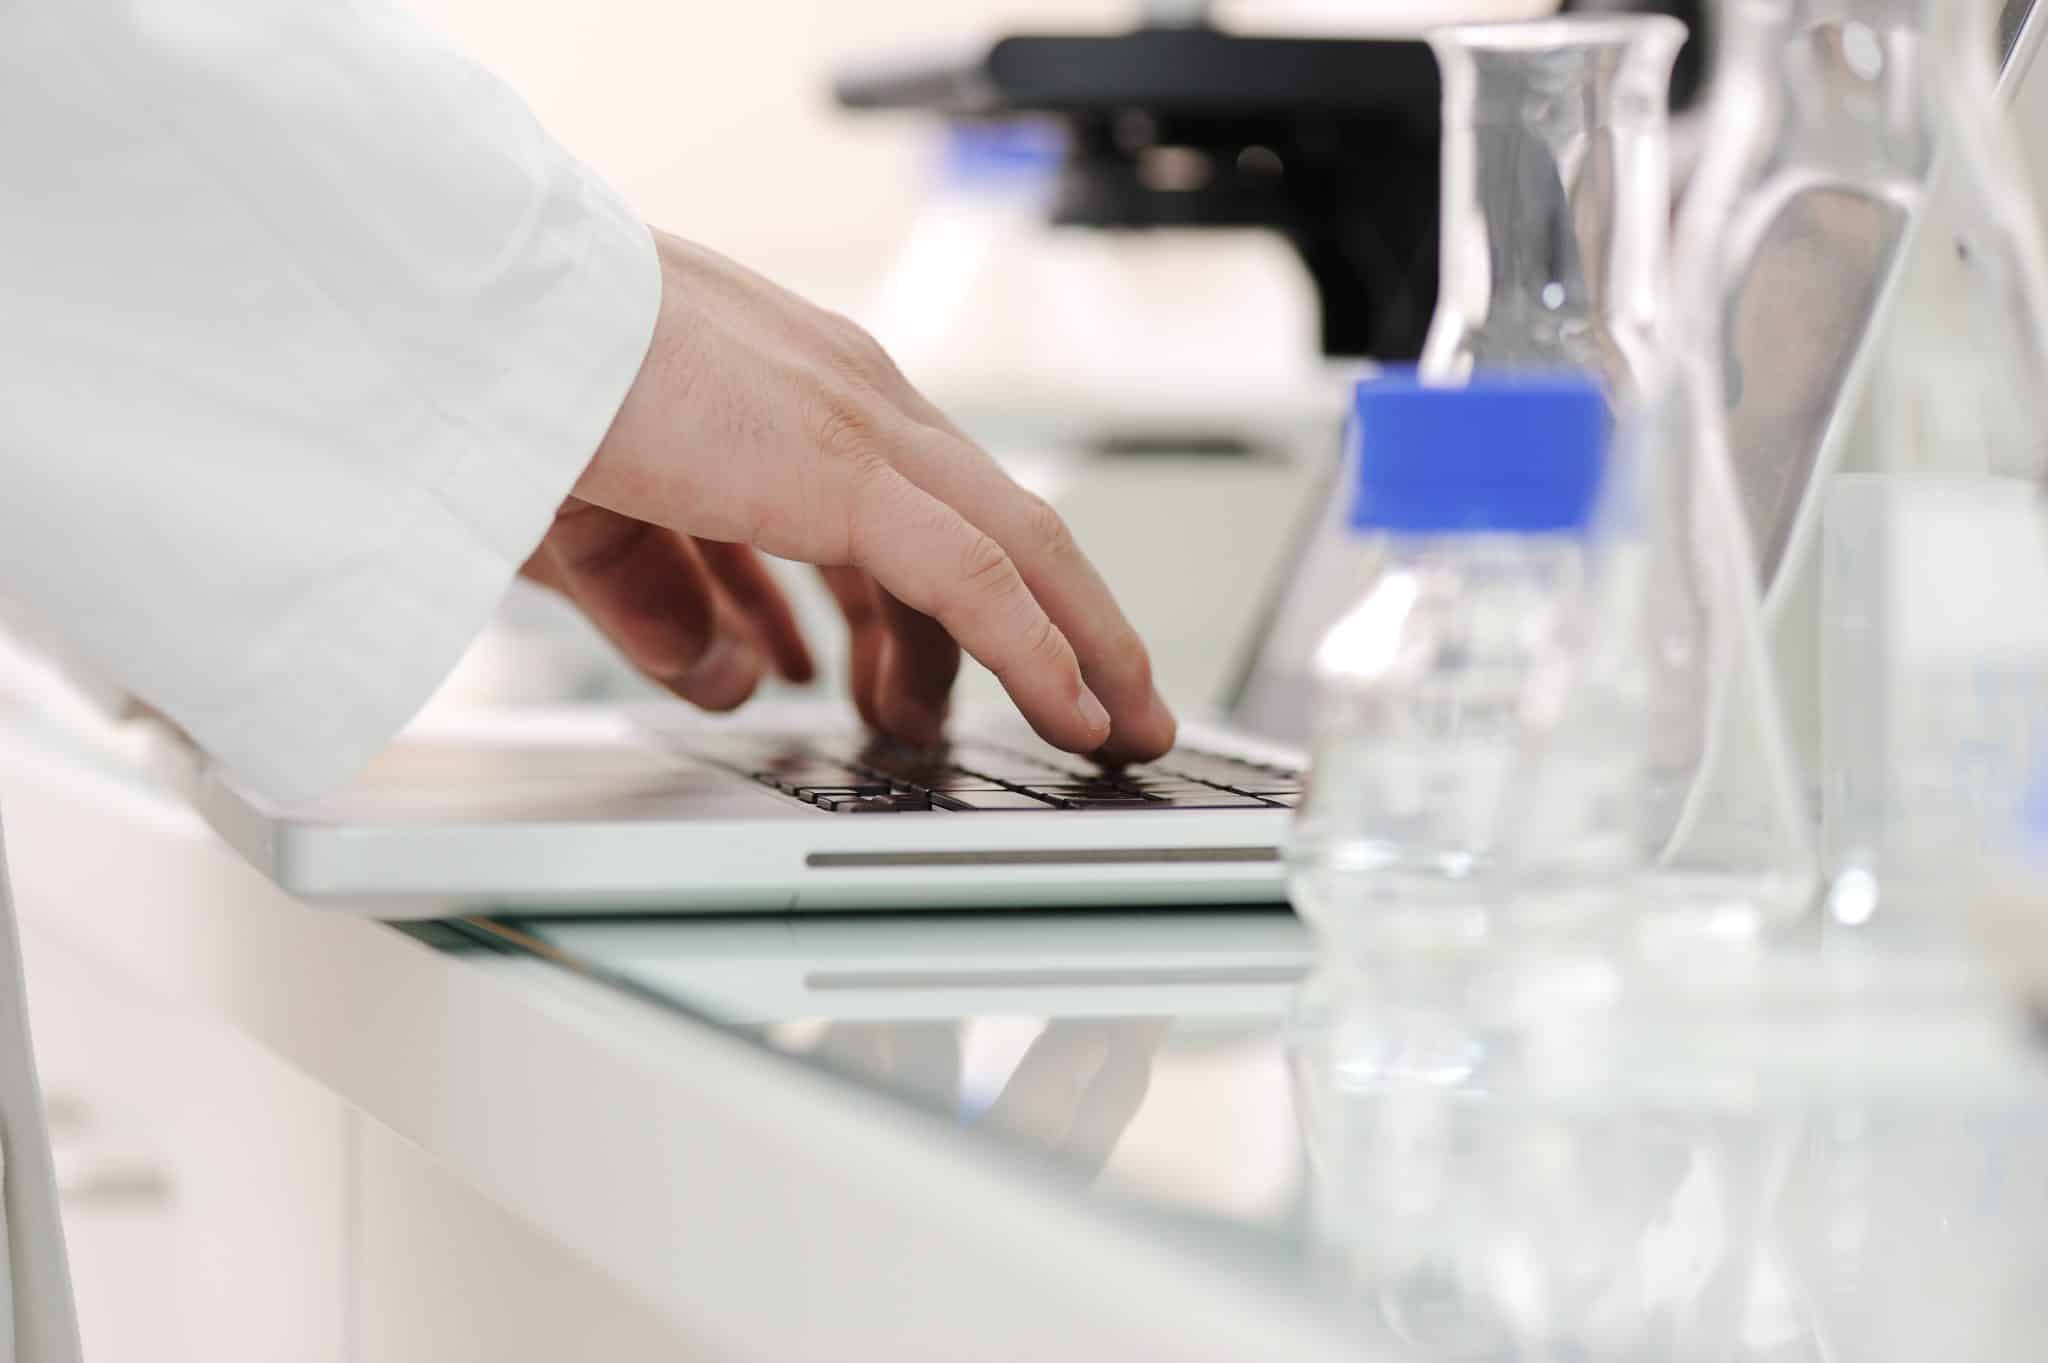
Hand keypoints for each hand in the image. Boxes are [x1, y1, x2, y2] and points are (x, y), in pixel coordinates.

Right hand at [525, 230, 1176, 761]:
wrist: (480, 315)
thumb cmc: (525, 387)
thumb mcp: (607, 528)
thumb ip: (671, 606)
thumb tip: (740, 680)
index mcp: (802, 403)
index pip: (922, 511)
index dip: (965, 602)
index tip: (966, 679)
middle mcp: (855, 404)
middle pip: (1002, 527)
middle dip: (1065, 627)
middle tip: (1098, 710)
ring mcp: (863, 426)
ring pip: (1021, 549)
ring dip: (1077, 648)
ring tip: (1104, 728)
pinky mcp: (852, 465)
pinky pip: (980, 576)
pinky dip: (1040, 652)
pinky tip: (1072, 714)